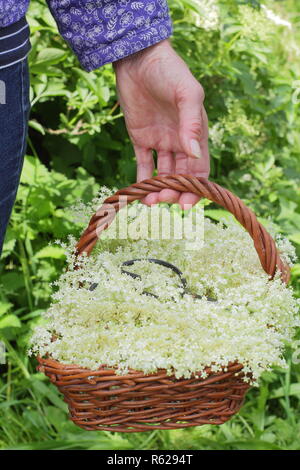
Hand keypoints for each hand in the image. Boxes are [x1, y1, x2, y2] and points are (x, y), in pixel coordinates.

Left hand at [113, 39, 209, 208]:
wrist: (138, 59)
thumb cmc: (168, 71)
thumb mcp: (186, 93)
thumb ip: (192, 123)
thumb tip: (194, 154)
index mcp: (195, 134)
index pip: (199, 170)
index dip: (195, 188)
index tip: (187, 204)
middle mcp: (180, 142)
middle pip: (180, 177)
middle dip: (174, 192)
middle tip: (163, 200)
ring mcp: (160, 142)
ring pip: (162, 174)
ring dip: (158, 190)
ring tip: (150, 200)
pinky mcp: (141, 139)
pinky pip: (143, 164)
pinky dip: (141, 180)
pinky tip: (139, 193)